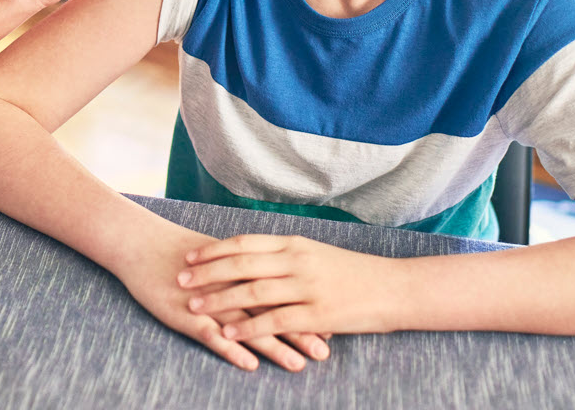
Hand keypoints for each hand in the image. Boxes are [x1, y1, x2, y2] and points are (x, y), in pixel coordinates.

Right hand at [116, 228, 331, 372]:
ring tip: (298, 363)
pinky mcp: (184, 314)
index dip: (304, 306)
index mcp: (239, 267)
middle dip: (299, 329)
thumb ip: (245, 270)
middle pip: (270, 307)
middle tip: (326, 349)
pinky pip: (210, 334)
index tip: (333, 324)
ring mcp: (206, 299)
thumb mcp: (218, 258)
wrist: (140, 243)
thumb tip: (273, 281)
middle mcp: (228, 283)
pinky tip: (249, 364)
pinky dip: (231, 348)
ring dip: (273, 344)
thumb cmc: (181, 253)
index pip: (280, 288)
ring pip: (245, 323)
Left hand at [178, 234, 392, 340]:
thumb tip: (255, 259)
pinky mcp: (319, 314)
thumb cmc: (355, 273)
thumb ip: (287, 256)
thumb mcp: (318, 255)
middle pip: (242, 263)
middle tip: (179, 278)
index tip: (190, 255)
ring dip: (219, 299)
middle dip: (206, 271)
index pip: (245, 242)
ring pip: (252, 292)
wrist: (395, 288)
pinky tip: (228, 333)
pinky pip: (275, 321)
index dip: (215, 249)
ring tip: (193, 305)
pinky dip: (248, 328)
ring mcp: (308, 287)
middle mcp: (297, 261)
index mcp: (295, 244)